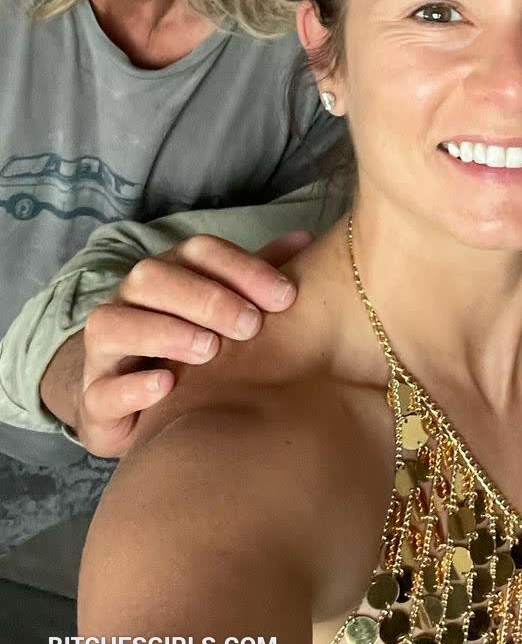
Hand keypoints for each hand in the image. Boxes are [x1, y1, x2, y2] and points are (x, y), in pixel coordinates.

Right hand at [42, 232, 310, 457]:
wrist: (134, 404)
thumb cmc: (192, 346)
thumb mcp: (227, 308)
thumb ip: (258, 276)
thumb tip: (306, 239)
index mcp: (170, 273)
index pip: (199, 252)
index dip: (241, 268)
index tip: (285, 297)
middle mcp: (130, 301)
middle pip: (153, 277)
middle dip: (205, 297)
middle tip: (251, 325)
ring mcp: (105, 349)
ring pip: (115, 325)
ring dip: (165, 332)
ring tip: (209, 350)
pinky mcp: (94, 398)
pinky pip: (101, 390)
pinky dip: (132, 386)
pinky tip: (167, 385)